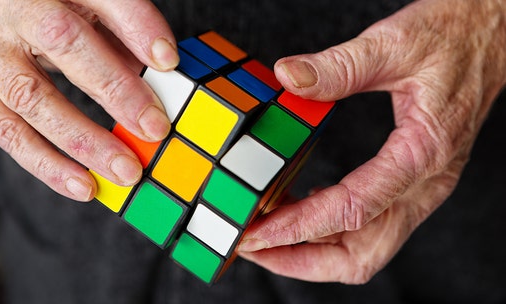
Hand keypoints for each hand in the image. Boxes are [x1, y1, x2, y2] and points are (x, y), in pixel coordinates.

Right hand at [0, 0, 177, 200]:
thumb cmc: (43, 3)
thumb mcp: (84, 2)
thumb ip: (120, 27)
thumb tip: (160, 65)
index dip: (137, 28)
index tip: (168, 61)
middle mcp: (11, 12)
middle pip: (63, 44)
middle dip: (114, 90)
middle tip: (154, 128)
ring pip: (30, 98)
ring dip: (82, 141)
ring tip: (124, 171)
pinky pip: (6, 130)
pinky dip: (46, 163)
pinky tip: (82, 185)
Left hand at [238, 0, 505, 282]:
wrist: (492, 34)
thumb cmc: (453, 36)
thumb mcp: (395, 43)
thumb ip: (341, 66)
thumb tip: (288, 76)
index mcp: (423, 153)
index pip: (354, 210)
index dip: (300, 226)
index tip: (257, 233)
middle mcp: (426, 183)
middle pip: (362, 254)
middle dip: (302, 260)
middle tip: (252, 247)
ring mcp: (423, 188)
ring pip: (368, 248)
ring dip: (314, 252)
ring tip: (268, 236)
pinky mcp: (415, 182)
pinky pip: (373, 226)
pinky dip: (333, 231)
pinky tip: (305, 209)